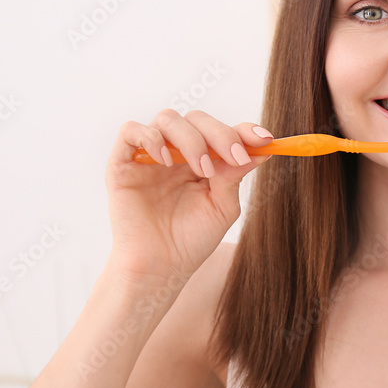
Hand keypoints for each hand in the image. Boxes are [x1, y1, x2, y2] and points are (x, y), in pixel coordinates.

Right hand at [103, 109, 272, 291]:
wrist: (160, 268)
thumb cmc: (191, 240)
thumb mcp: (222, 207)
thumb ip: (235, 176)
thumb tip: (261, 149)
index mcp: (203, 160)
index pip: (223, 132)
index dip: (243, 130)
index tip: (264, 138)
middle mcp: (177, 153)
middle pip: (197, 119)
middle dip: (221, 134)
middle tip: (234, 157)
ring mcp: (150, 155)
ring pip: (168, 119)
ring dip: (191, 139)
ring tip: (201, 169)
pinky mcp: (123, 163)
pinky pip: (130, 130)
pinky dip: (150, 137)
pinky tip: (165, 161)